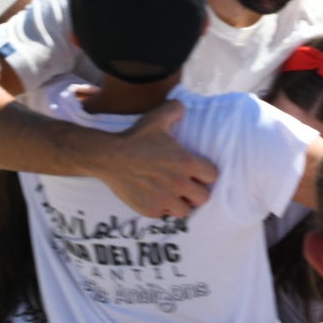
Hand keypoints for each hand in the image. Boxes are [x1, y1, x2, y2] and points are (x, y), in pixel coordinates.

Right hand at [105, 101, 218, 217]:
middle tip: (187, 186)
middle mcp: (180, 184)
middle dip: (197, 192)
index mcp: (187, 163)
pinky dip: (161, 208)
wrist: (109, 157)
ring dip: (181, 203)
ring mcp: (165, 199)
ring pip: (185, 211)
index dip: (206, 174)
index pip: (212, 175)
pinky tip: (154, 197)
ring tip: (172, 195)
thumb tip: (183, 107)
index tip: (198, 172)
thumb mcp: (157, 118)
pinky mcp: (151, 210)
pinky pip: (164, 214)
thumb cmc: (135, 137)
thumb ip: (175, 109)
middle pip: (204, 197)